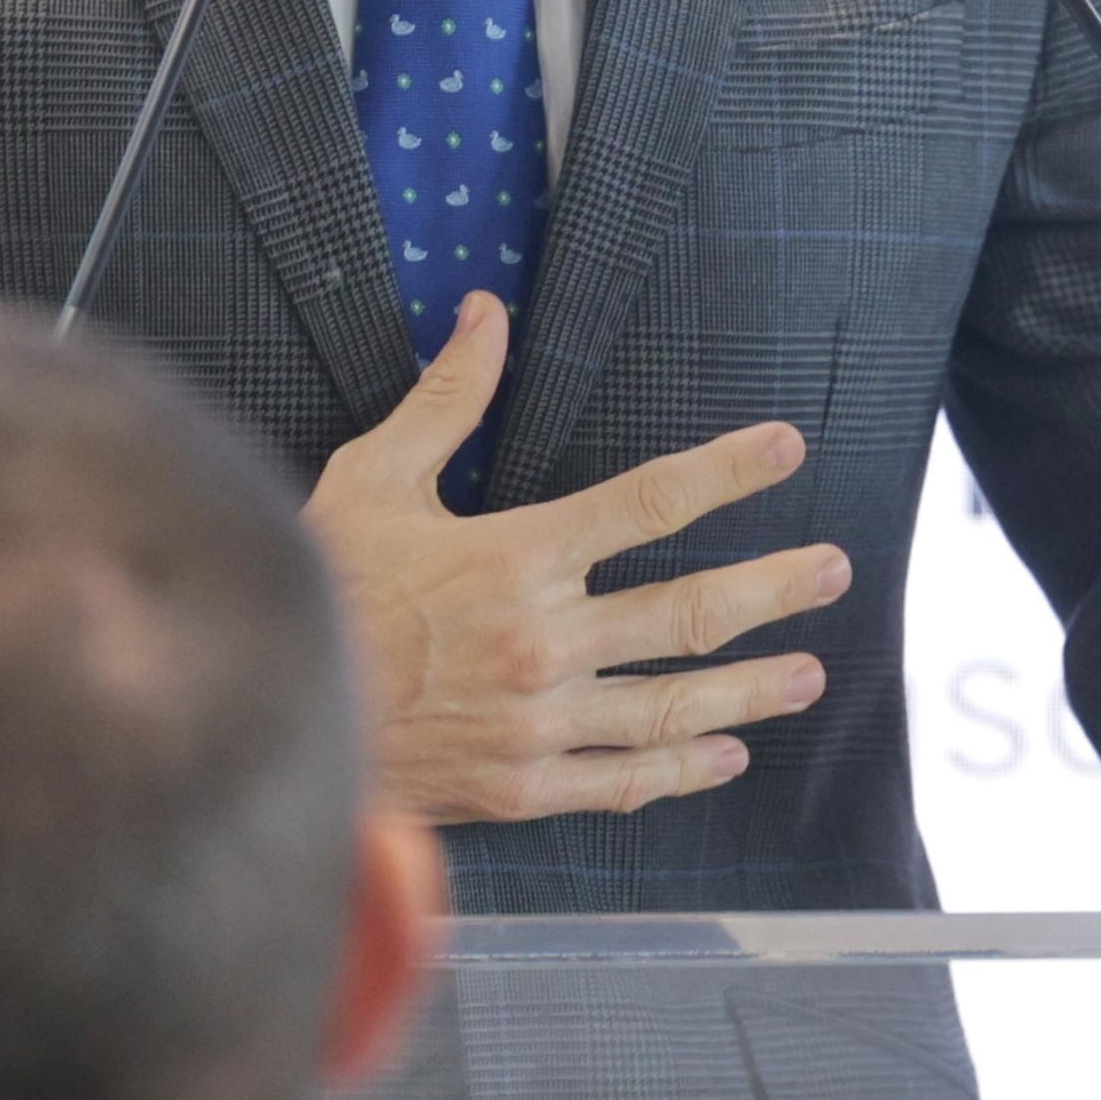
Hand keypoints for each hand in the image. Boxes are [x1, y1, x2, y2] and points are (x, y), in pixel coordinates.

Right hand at [302, 294, 853, 822]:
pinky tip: (726, 756)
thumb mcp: (373, 479)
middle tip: (833, 571)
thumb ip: (446, 400)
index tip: (785, 449)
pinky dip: (680, 769)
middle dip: (772, 587)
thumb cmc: (321, 588)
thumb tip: (486, 315)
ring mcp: (539, 721)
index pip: (649, 503)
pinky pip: (621, 778)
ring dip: (750, 687)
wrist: (267, 713)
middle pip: (688, 611)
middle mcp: (545, 640)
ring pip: (673, 704)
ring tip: (809, 673)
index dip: (726, 471)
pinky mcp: (521, 785)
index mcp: (517, 556)